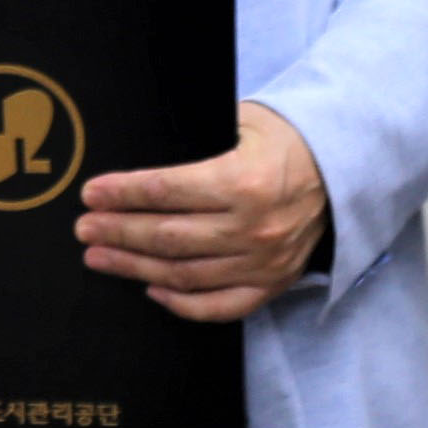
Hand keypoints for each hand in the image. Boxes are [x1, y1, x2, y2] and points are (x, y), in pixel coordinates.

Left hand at [76, 100, 331, 320]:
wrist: (343, 170)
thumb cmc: (286, 140)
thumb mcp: (245, 120)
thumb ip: (198, 139)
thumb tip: (145, 155)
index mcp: (243, 181)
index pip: (168, 191)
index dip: (124, 194)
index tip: (91, 194)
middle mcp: (253, 227)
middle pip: (169, 237)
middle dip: (119, 231)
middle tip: (84, 228)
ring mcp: (263, 262)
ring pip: (185, 274)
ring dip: (136, 266)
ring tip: (100, 256)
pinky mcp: (272, 284)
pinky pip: (220, 306)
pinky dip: (182, 303)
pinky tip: (150, 288)